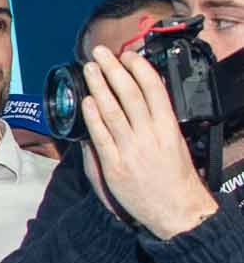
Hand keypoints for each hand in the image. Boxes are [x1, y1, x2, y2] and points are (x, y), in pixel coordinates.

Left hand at [79, 45, 219, 239]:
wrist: (176, 209)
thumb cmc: (175, 178)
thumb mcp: (174, 143)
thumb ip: (157, 123)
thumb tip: (140, 103)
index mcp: (168, 127)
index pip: (153, 89)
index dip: (139, 69)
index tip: (128, 55)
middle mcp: (150, 135)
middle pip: (130, 94)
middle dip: (113, 70)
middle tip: (100, 53)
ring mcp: (131, 149)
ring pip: (113, 111)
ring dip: (99, 86)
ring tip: (90, 69)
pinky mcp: (115, 165)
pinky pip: (101, 136)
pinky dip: (93, 117)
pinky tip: (87, 101)